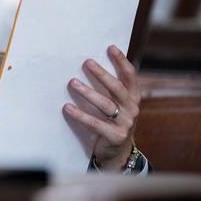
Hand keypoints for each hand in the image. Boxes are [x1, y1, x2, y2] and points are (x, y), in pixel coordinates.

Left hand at [63, 45, 140, 169]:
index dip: (121, 61)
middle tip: (87, 62)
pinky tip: (67, 107)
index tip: (111, 48)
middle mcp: (132, 108)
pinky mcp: (115, 136)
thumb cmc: (112, 122)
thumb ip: (109, 89)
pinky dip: (80, 115)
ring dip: (88, 93)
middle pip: (117, 88)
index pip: (130, 76)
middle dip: (102, 74)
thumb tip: (90, 65)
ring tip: (73, 82)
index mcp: (133, 98)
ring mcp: (125, 123)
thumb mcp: (116, 105)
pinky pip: (96, 123)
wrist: (118, 152)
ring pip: (106, 105)